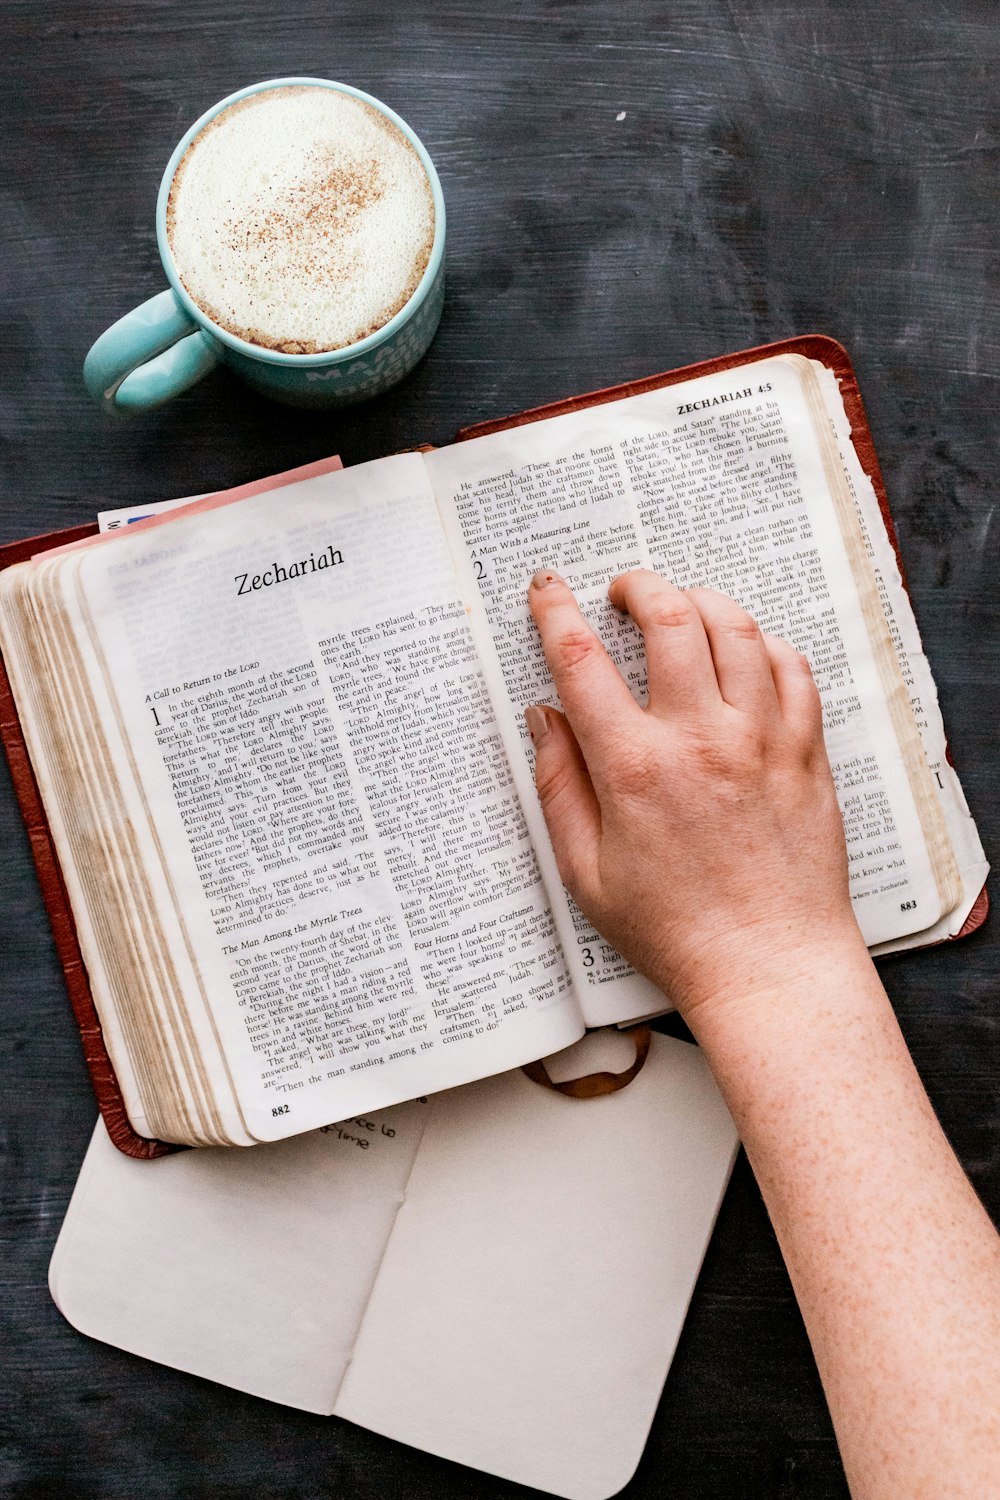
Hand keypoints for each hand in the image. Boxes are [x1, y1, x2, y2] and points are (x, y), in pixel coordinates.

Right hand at [525, 567, 864, 1025]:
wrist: (768, 964)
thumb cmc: (675, 931)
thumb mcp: (586, 871)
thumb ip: (559, 786)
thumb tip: (544, 719)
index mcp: (635, 768)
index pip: (581, 660)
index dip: (555, 610)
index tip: (548, 589)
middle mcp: (701, 740)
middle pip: (669, 616)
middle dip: (638, 586)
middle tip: (623, 591)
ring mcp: (762, 740)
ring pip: (736, 627)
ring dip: (700, 601)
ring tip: (681, 608)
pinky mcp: (805, 752)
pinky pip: (792, 667)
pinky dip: (764, 643)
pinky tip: (744, 653)